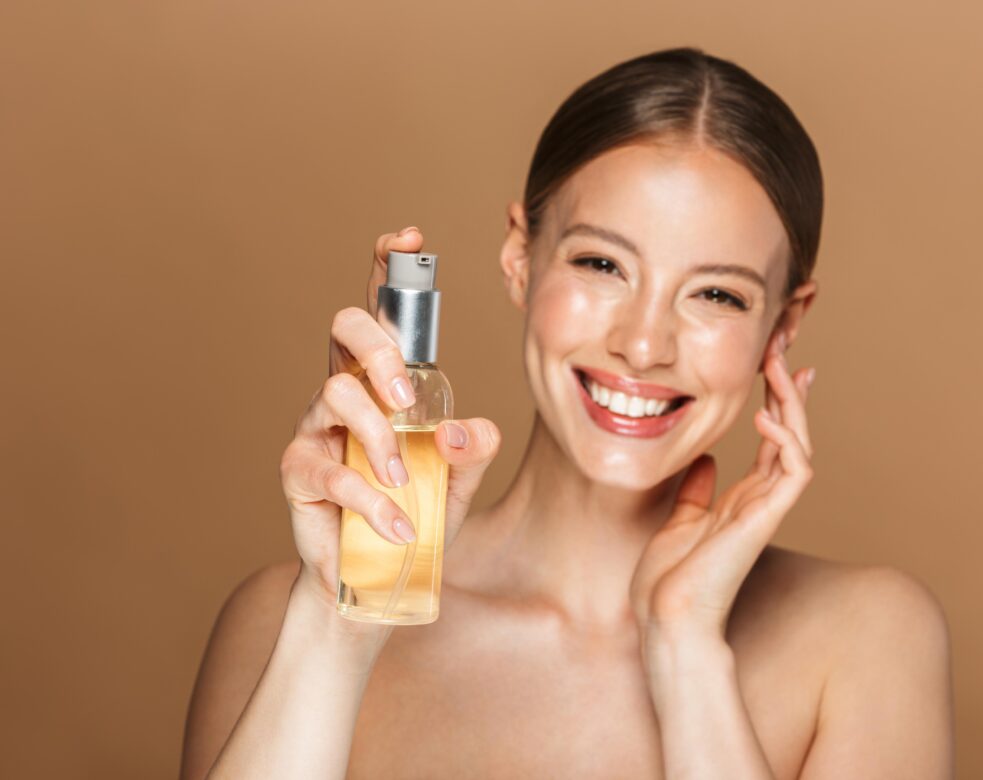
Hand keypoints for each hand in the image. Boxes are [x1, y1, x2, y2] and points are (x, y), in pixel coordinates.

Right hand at [279, 227, 501, 610]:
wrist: (376, 577)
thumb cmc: (416, 513)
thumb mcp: (459, 481)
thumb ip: (472, 449)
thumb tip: (466, 429)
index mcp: (384, 381)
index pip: (380, 312)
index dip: (387, 268)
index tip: (407, 238)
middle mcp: (345, 391)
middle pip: (344, 329)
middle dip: (379, 350)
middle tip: (408, 399)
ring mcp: (316, 427)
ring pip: (335, 392)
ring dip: (378, 437)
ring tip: (405, 480)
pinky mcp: (299, 469)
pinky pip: (330, 469)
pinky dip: (371, 499)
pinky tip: (399, 526)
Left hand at [629, 332, 814, 646]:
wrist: (666, 620)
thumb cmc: (668, 581)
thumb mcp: (680, 520)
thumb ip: (698, 490)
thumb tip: (704, 457)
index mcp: (743, 498)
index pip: (772, 438)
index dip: (777, 398)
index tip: (775, 361)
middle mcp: (761, 499)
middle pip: (791, 432)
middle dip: (789, 388)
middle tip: (783, 347)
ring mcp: (766, 509)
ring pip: (799, 445)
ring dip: (792, 403)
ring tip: (780, 366)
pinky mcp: (764, 520)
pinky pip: (794, 474)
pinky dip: (785, 441)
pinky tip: (765, 416)